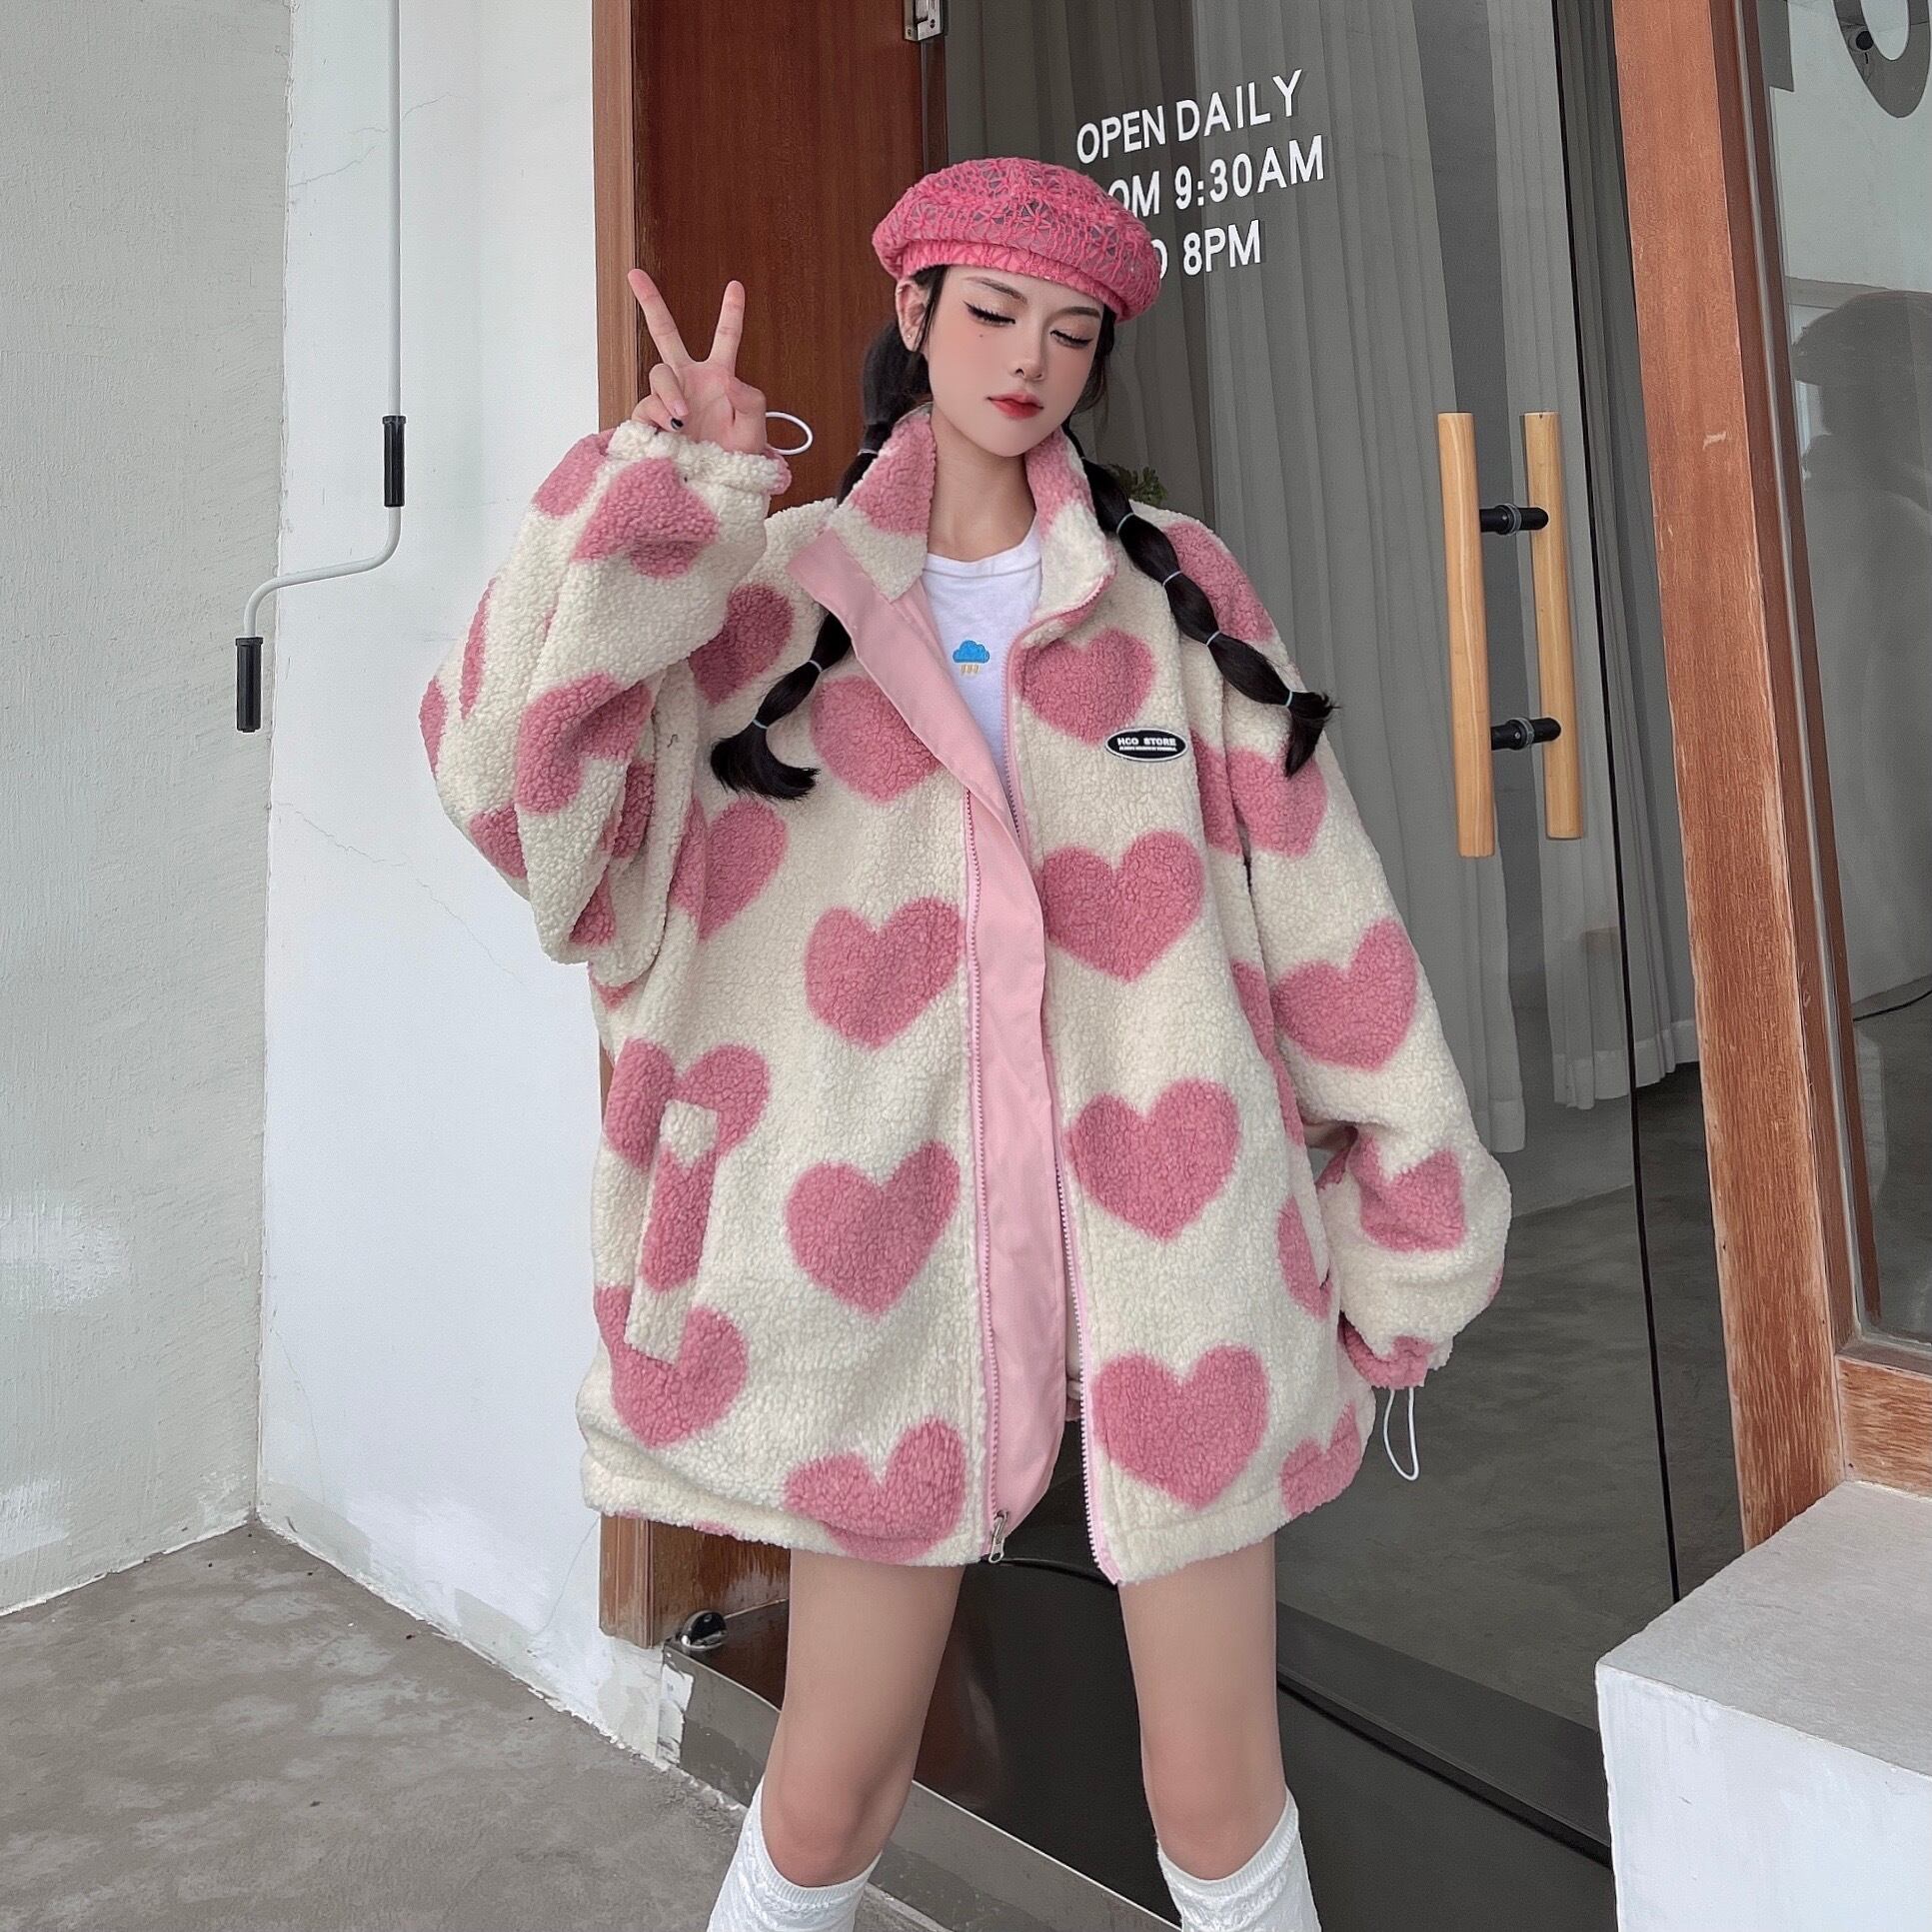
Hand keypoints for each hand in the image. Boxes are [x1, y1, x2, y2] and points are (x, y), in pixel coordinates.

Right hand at [626, 268, 770, 455]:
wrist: (716, 488)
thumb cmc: (738, 461)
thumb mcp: (756, 431)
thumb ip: (752, 400)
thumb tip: (728, 381)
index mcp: (719, 378)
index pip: (725, 338)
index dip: (731, 312)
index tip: (736, 286)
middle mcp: (689, 382)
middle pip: (665, 334)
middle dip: (650, 303)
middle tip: (634, 274)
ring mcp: (668, 400)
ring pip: (658, 375)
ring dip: (670, 394)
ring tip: (683, 420)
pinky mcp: (651, 421)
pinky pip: (646, 406)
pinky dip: (659, 414)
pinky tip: (672, 429)